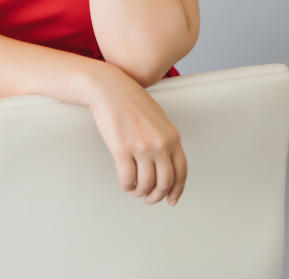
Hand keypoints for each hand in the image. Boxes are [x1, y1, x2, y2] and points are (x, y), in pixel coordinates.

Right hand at [87, 63, 187, 205]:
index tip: (171, 200)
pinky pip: (128, 178)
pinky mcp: (122, 149)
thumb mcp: (157, 118)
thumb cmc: (129, 100)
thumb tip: (163, 163)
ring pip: (146, 183)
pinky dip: (126, 185)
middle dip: (157, 195)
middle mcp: (160, 144)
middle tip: (149, 199)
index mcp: (172, 137)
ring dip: (139, 191)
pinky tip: (124, 183)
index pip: (181, 172)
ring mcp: (142, 147)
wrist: (108, 87)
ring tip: (134, 189)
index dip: (176, 190)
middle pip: (164, 182)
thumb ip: (164, 139)